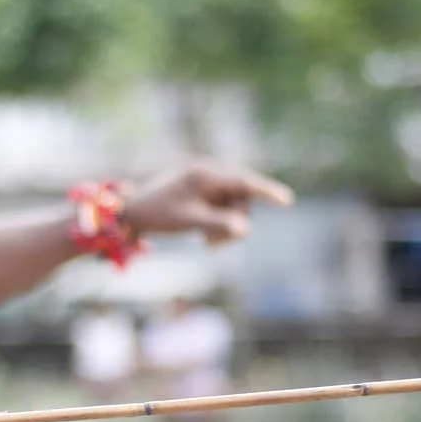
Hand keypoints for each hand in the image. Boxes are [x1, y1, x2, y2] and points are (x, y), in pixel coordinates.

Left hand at [122, 163, 293, 243]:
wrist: (134, 211)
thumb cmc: (159, 214)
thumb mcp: (189, 221)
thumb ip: (218, 224)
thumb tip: (245, 229)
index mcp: (206, 175)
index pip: (244, 182)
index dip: (267, 191)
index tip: (286, 201)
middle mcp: (209, 175)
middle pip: (241, 199)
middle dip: (235, 223)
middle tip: (216, 246)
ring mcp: (207, 184)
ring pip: (233, 206)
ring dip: (226, 227)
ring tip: (209, 244)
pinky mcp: (203, 194)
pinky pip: (223, 209)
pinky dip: (219, 224)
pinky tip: (206, 239)